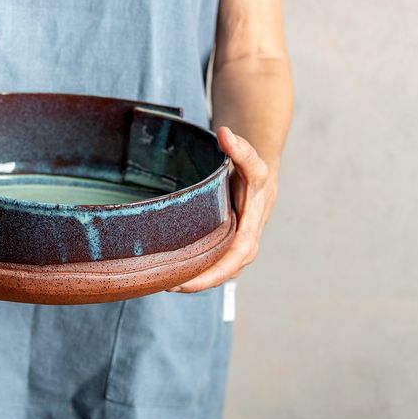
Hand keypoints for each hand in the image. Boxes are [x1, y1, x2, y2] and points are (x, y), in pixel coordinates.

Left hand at [167, 127, 277, 292]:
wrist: (255, 175)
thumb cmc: (251, 169)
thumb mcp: (249, 159)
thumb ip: (239, 148)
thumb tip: (224, 133)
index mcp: (251, 227)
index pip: (235, 256)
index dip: (213, 272)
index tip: (188, 280)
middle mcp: (244, 243)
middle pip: (222, 273)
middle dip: (196, 283)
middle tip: (166, 285)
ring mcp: (233, 247)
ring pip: (215, 272)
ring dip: (192, 281)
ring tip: (161, 282)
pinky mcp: (223, 247)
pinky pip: (210, 265)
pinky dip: (193, 271)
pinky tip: (169, 271)